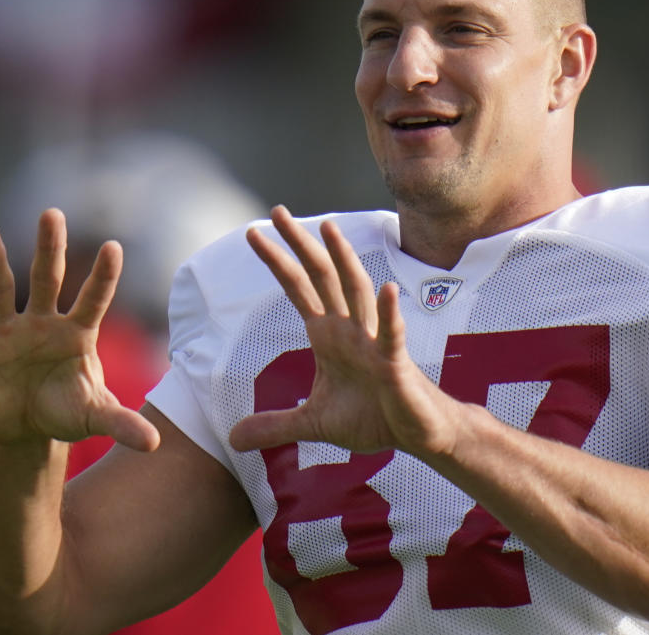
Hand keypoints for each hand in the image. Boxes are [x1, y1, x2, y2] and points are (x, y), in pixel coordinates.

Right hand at [0, 208, 159, 451]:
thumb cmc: (66, 411)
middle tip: (52, 214)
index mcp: (77, 333)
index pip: (93, 299)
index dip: (103, 276)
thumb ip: (121, 424)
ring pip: (0, 288)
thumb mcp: (93, 417)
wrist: (24, 428)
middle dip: (49, 248)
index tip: (114, 247)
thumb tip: (154, 445)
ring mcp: (7, 330)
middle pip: (47, 278)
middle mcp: (43, 322)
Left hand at [228, 206, 461, 456]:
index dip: (277, 261)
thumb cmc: (372, 417)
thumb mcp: (313, 424)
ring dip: (345, 260)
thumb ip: (275, 426)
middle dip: (301, 244)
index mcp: (329, 335)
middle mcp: (350, 328)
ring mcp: (374, 341)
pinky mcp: (396, 363)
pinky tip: (387, 290)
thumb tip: (232, 438)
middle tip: (277, 211)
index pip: (298, 288)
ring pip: (358, 292)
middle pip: (322, 276)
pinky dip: (389, 314)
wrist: (415, 434)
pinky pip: (393, 335)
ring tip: (330, 229)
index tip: (253, 233)